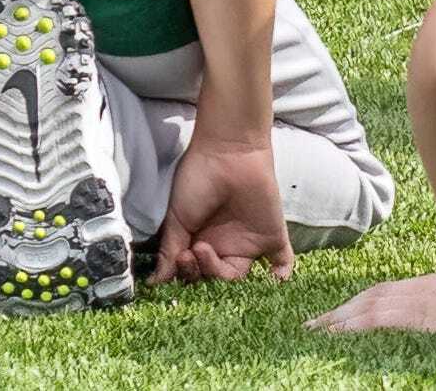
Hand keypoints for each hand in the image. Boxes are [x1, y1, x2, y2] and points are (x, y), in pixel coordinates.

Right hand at [156, 126, 295, 281]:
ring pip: (239, 279)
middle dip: (201, 274)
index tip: (178, 258)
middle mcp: (225, 247)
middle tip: (191, 253)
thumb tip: (154, 284)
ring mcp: (249, 243)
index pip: (196, 274)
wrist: (226, 151)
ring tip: (203, 250)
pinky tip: (271, 284)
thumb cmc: (197, 180)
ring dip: (222, 275)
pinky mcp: (271, 236)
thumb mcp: (177, 218)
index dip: (187, 274)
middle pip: (216, 280)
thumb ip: (169, 251)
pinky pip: (281, 262)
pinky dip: (280, 276)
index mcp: (201, 243)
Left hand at [310, 265, 435, 337]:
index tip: (355, 313)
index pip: (403, 297)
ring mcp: (419, 305)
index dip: (376, 305)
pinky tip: (321, 335)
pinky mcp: (414, 320)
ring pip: (366, 310)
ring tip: (310, 331)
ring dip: (337, 321)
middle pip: (377, 300)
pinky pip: (368, 324)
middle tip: (315, 324)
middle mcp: (427, 294)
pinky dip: (342, 329)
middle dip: (346, 314)